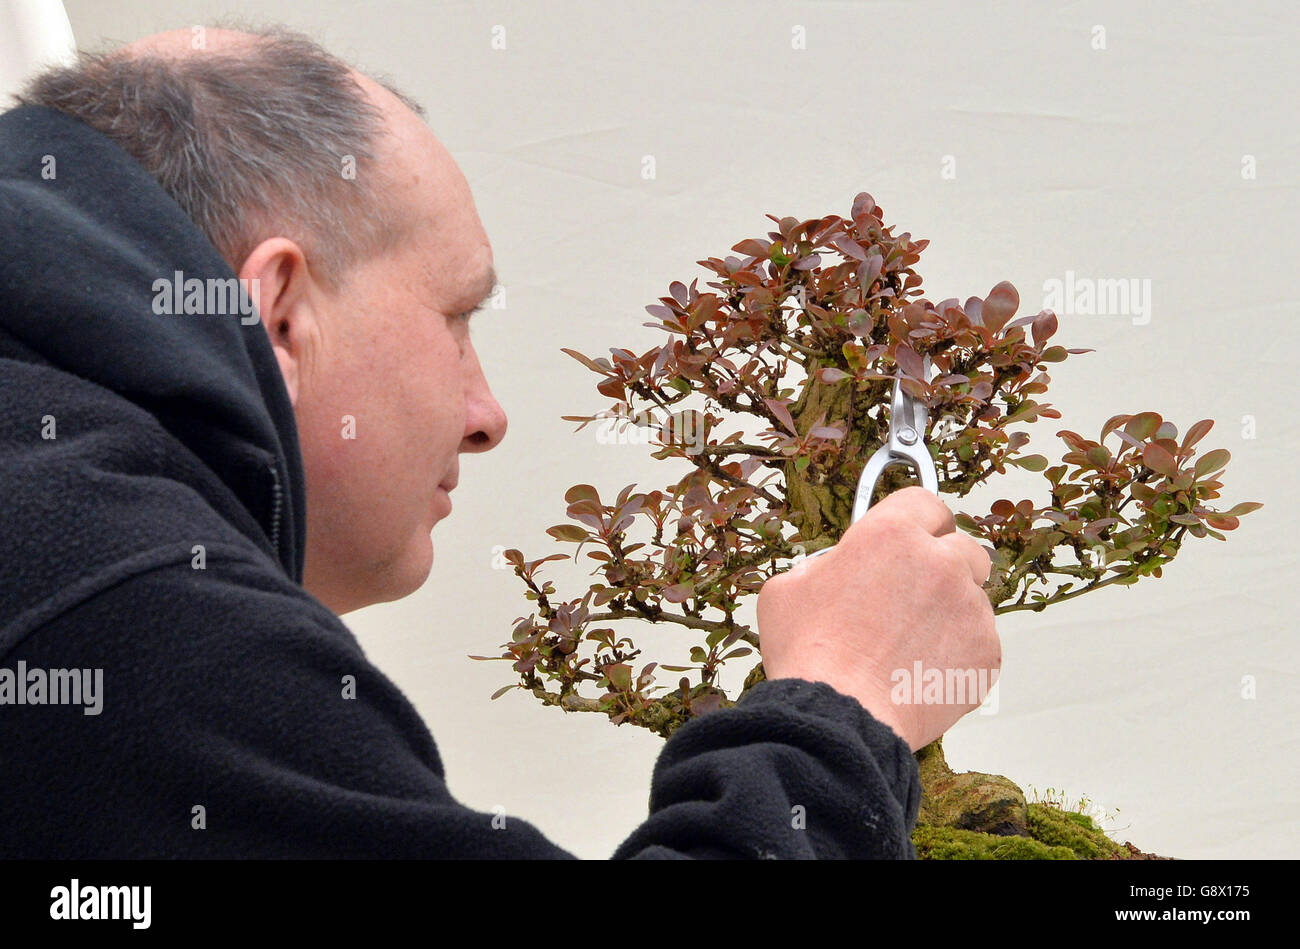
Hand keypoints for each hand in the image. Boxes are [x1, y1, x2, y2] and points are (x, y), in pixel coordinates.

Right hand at [756, 486, 998, 750]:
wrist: (839, 719)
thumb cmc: (809, 656)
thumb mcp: (787, 590)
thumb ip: (822, 567)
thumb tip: (834, 571)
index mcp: (890, 534)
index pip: (925, 502)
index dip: (918, 522)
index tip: (914, 538)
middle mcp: (939, 562)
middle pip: (962, 547)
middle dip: (943, 566)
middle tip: (913, 597)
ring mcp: (968, 608)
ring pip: (972, 598)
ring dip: (950, 613)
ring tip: (909, 647)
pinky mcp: (986, 652)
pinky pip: (980, 643)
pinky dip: (958, 655)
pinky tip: (921, 671)